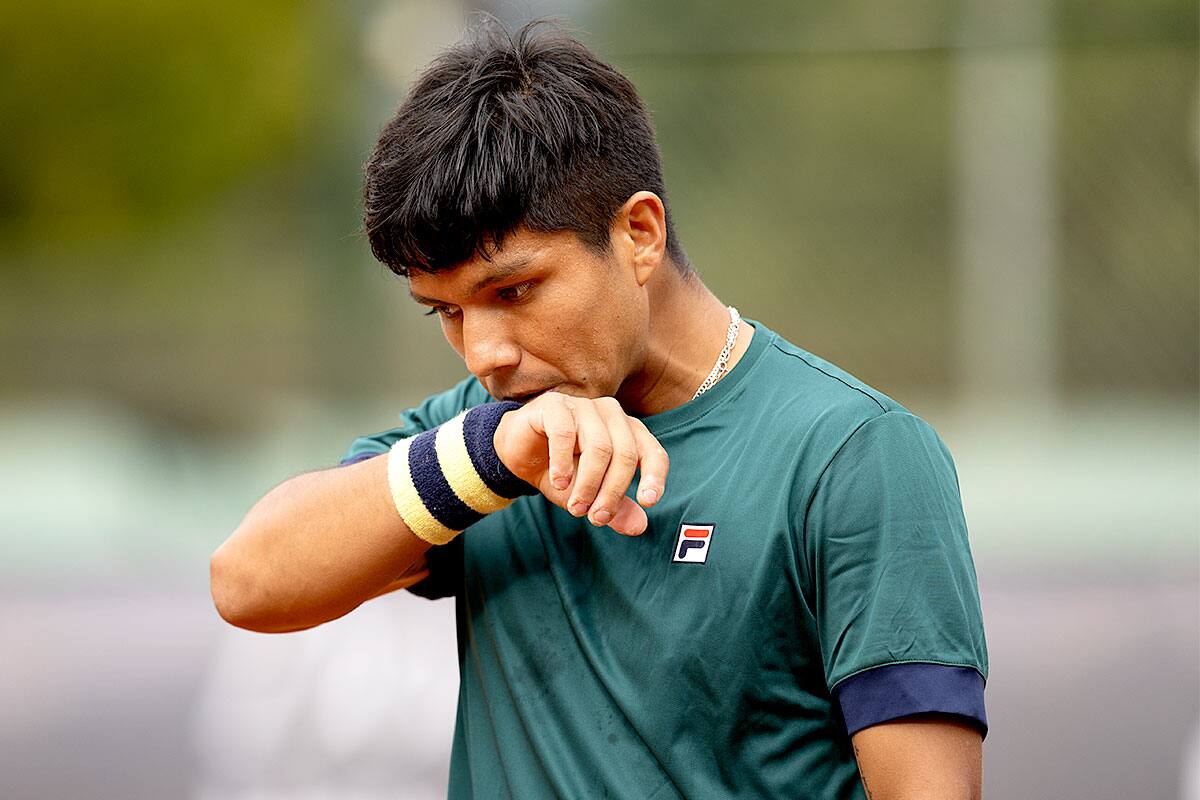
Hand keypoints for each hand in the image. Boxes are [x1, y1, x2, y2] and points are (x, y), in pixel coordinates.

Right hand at [493, 392, 667, 535]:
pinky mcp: (555, 405)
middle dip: (612, 491)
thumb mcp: (589, 496)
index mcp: (628, 431)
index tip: (647, 502)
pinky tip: (559, 482)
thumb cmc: (561, 472)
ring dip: (588, 483)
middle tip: (597, 518)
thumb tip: (639, 527)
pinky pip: (566, 434)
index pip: (652, 452)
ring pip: (599, 446)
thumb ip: (615, 509)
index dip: (654, 477)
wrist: (517, 455)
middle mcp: (611, 414)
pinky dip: (563, 463)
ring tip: (575, 507)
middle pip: (625, 454)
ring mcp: (584, 406)